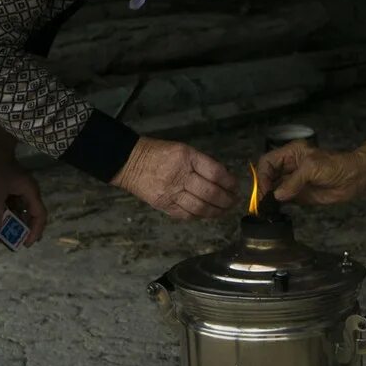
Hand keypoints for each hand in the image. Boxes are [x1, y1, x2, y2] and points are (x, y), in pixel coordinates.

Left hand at [0, 157, 47, 246]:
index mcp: (31, 193)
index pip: (39, 216)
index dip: (35, 231)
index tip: (27, 244)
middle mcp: (29, 193)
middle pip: (33, 215)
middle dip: (26, 231)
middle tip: (18, 244)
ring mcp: (21, 191)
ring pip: (22, 212)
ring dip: (16, 224)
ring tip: (7, 238)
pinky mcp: (12, 189)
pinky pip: (14, 206)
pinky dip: (8, 216)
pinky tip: (0, 224)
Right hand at [115, 138, 236, 219]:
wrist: (130, 162)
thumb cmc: (159, 153)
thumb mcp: (184, 150)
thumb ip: (203, 164)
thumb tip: (225, 179)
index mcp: (186, 158)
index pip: (215, 173)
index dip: (229, 182)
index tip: (235, 186)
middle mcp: (179, 175)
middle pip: (210, 192)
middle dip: (227, 199)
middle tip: (234, 201)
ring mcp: (171, 192)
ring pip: (200, 207)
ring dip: (217, 211)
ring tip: (225, 209)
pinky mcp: (164, 205)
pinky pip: (187, 215)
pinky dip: (201, 216)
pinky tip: (208, 213)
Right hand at [258, 143, 365, 204]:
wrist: (353, 179)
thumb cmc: (337, 166)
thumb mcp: (312, 168)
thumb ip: (294, 181)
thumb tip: (278, 194)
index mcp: (291, 153)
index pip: (268, 162)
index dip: (263, 174)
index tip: (265, 188)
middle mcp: (290, 166)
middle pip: (268, 175)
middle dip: (263, 186)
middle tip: (262, 200)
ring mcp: (293, 181)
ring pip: (273, 188)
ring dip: (268, 197)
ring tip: (266, 206)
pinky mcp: (299, 194)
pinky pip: (283, 199)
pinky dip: (277, 204)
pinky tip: (274, 209)